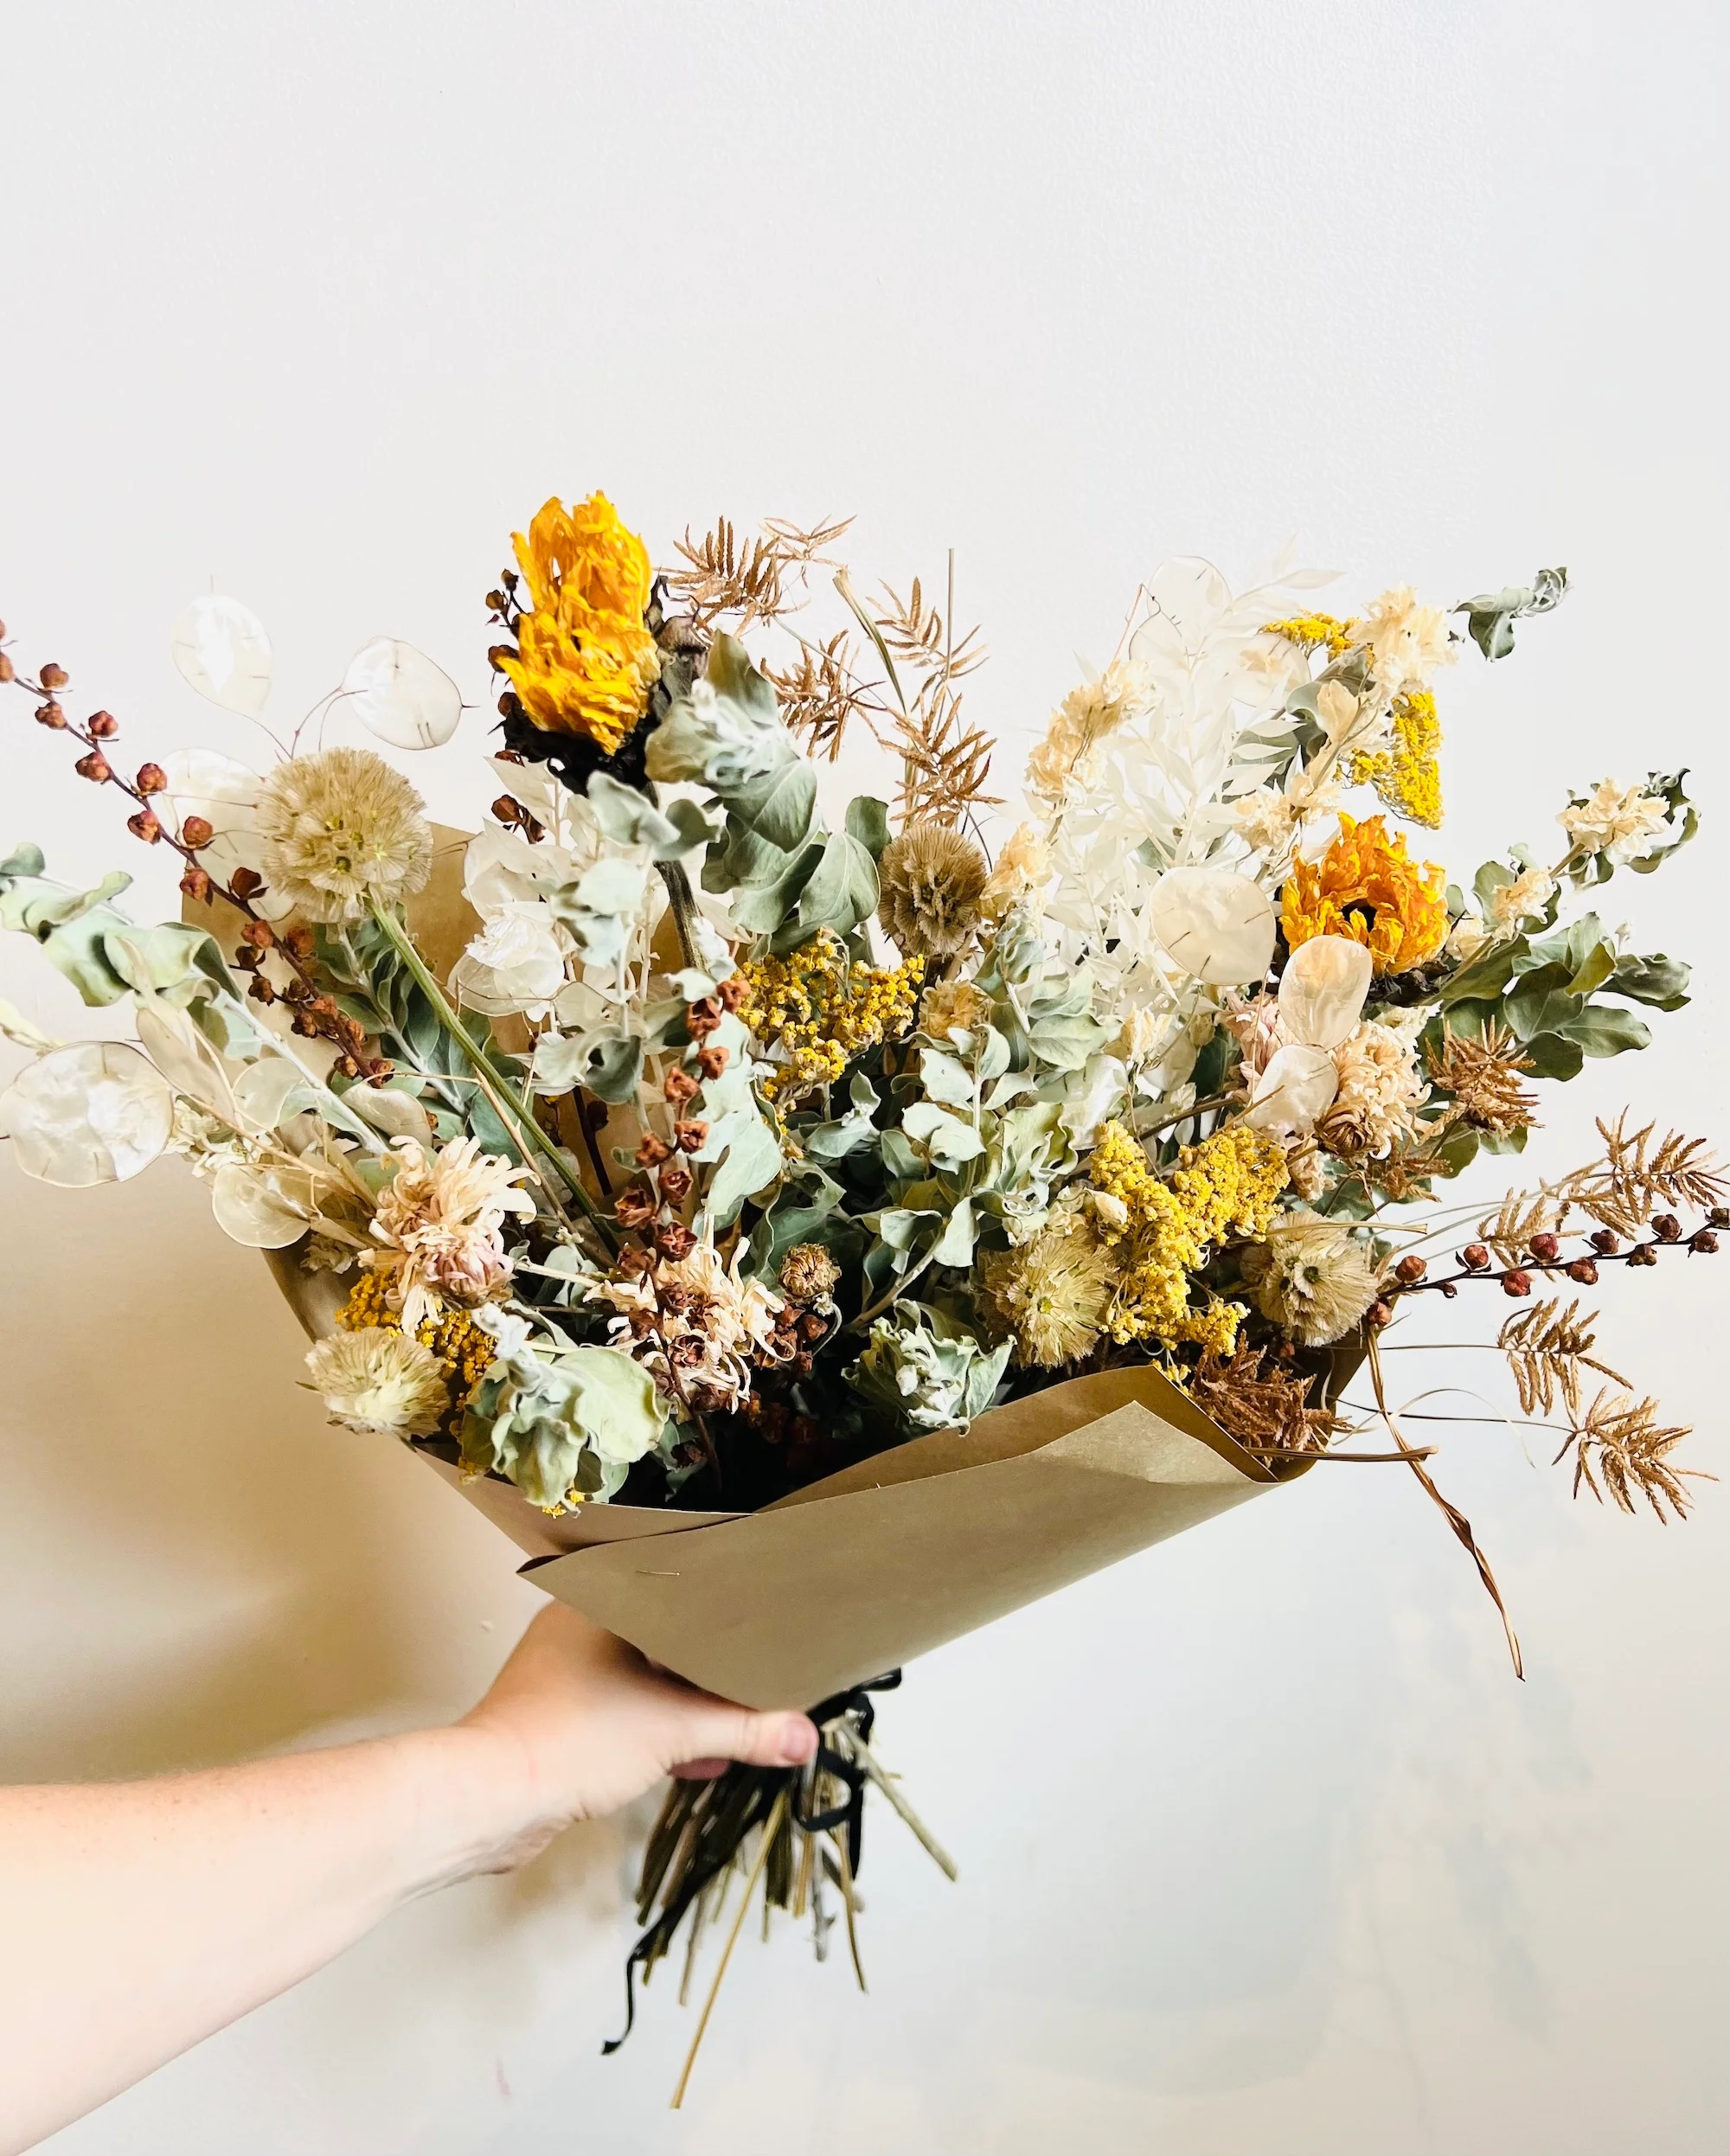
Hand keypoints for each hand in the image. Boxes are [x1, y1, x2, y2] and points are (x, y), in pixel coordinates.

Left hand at [444, 1602, 818, 1873]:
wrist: (491, 1798)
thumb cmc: (570, 1739)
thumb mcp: (675, 1730)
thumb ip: (745, 1730)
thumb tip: (803, 1737)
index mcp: (600, 1599)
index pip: (676, 1587)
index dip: (722, 1607)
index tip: (761, 1621)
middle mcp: (576, 1624)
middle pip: (662, 1636)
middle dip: (708, 1667)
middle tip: (755, 1675)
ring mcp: (560, 1672)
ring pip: (641, 1677)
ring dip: (683, 1704)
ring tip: (731, 1723)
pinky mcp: (554, 1716)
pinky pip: (619, 1710)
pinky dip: (655, 1729)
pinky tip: (689, 1756)